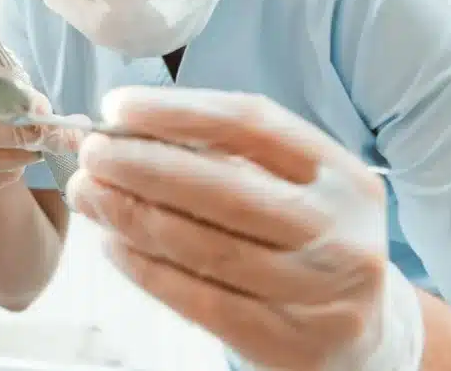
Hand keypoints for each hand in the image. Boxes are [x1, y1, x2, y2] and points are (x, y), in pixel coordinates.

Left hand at [68, 86, 395, 370]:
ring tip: (89, 194)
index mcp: (340, 173)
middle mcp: (340, 230)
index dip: (177, 112)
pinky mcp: (291, 344)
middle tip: (92, 153)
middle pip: (224, 187)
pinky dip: (147, 269)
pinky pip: (201, 301)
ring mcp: (321, 292)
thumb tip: (122, 130)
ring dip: (131, 216)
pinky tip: (114, 244)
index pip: (251, 125)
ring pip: (205, 247)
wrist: (362, 333)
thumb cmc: (302, 240)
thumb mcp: (286, 186)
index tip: (118, 106)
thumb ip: (218, 156)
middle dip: (142, 165)